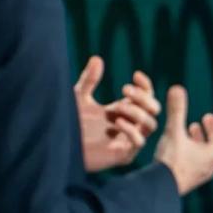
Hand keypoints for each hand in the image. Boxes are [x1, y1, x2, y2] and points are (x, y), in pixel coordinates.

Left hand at [76, 56, 159, 172]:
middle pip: (154, 109)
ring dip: (138, 113)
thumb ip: (89, 80)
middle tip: (125, 90)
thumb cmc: (67, 124)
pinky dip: (132, 130)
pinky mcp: (123, 155)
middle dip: (144, 98)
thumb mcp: (79, 97)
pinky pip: (140, 142)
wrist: (57, 147)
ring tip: (118, 108)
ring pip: (151, 125)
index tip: (136, 75)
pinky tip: (116, 122)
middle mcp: (129, 124)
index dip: (146, 86)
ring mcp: (128, 140)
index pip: (147, 97)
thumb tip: (97, 58)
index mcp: (123, 111)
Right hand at [154, 85, 212, 195]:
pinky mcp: (189, 180)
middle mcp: (210, 166)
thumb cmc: (171, 161)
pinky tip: (180, 143)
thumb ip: (176, 111)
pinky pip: (197, 162)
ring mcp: (200, 174)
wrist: (158, 190)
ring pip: (208, 154)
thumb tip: (177, 88)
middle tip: (207, 117)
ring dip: (203, 139)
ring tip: (193, 127)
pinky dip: (194, 149)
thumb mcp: (174, 133)